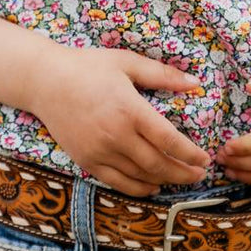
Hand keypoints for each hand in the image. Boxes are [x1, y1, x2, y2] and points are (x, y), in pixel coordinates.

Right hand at [27, 45, 212, 197]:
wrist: (45, 81)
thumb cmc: (87, 66)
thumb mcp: (126, 62)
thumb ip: (162, 74)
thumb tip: (195, 82)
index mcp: (130, 109)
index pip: (169, 140)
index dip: (190, 154)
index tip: (205, 159)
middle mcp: (116, 135)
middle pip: (158, 164)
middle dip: (183, 173)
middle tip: (199, 175)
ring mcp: (100, 151)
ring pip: (140, 177)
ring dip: (164, 181)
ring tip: (180, 178)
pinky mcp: (87, 161)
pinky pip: (118, 183)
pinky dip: (138, 188)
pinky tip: (151, 186)